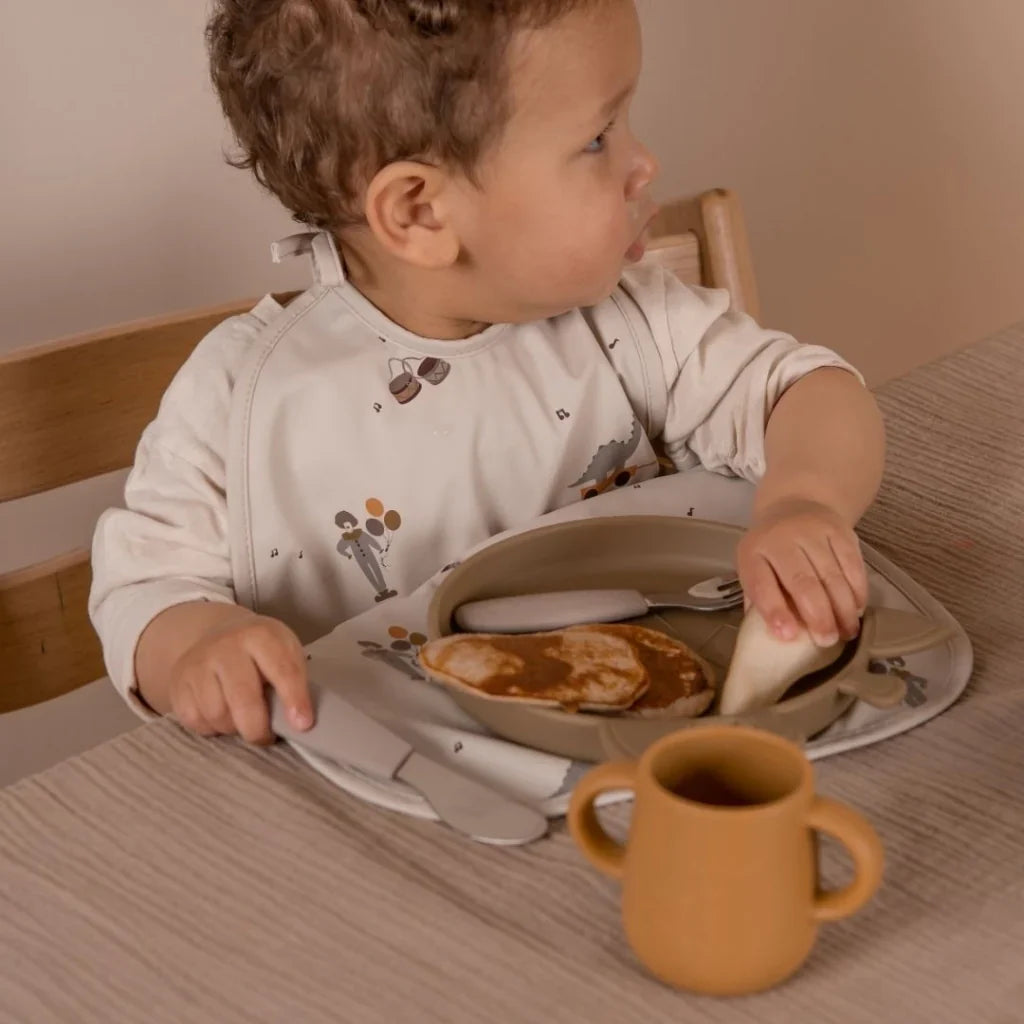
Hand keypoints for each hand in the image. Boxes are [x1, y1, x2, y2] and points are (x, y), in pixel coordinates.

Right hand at [167, 609, 312, 744]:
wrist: (217, 635)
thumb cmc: (261, 653)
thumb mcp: (285, 652)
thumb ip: (294, 681)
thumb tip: (299, 722)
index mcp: (261, 635)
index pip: (282, 670)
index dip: (294, 700)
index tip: (303, 725)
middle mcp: (226, 645)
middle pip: (243, 699)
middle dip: (258, 728)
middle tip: (266, 737)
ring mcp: (198, 663)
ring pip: (217, 714)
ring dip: (234, 728)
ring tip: (243, 720)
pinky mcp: (178, 682)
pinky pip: (195, 720)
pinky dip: (211, 728)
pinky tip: (222, 716)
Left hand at [736, 498, 868, 646]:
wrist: (792, 506)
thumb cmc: (770, 552)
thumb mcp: (755, 570)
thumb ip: (761, 600)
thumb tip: (776, 636)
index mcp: (754, 553)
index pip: (762, 584)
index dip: (774, 611)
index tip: (788, 636)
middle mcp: (782, 539)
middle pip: (802, 581)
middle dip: (818, 615)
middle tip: (827, 640)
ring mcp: (813, 532)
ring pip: (832, 575)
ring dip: (843, 608)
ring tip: (847, 632)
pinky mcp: (840, 531)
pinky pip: (853, 564)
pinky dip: (857, 590)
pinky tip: (857, 609)